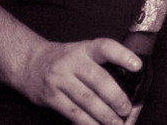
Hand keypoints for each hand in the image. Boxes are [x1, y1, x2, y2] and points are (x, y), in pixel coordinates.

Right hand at [16, 38, 138, 124]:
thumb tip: (128, 83)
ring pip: (86, 99)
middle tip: (126, 109)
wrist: (29, 63)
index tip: (137, 66)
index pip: (106, 47)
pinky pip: (72, 112)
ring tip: (116, 123)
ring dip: (104, 114)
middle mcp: (72, 62)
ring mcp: (60, 80)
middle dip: (116, 97)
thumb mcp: (82, 51)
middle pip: (98, 80)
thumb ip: (101, 62)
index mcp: (85, 49)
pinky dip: (87, 122)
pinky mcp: (51, 97)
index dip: (123, 56)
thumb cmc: (64, 59)